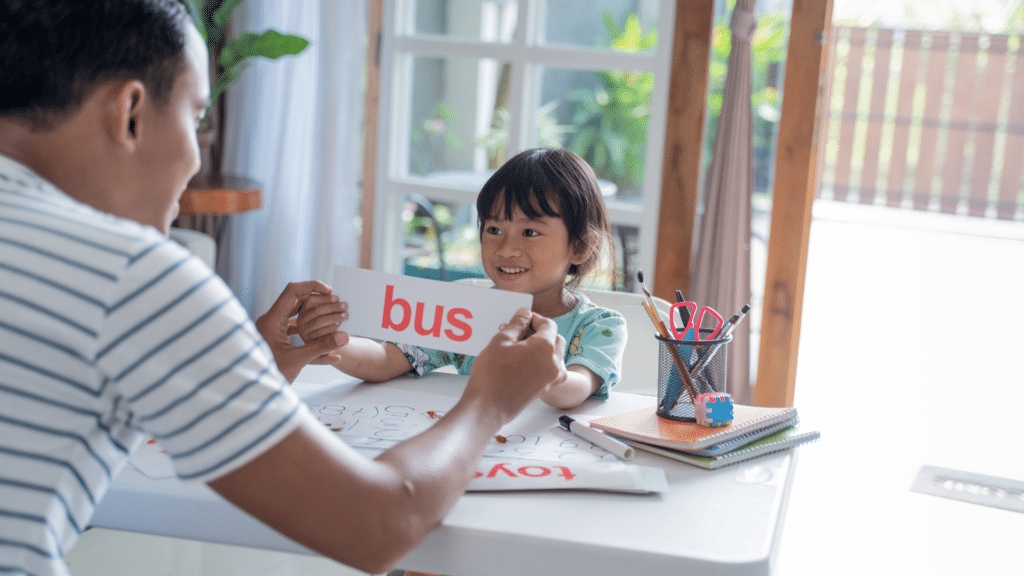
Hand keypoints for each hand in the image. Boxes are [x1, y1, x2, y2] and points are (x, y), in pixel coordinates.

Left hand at [255, 280, 348, 381]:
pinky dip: (307, 330)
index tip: (329, 291)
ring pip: (294, 314)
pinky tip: (323, 341)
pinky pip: (292, 327)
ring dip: (313, 315)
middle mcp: (269, 321)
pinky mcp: (274, 338)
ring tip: (331, 317)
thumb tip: (345, 337)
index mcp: (271, 321)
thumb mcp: (299, 360)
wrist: (253, 392)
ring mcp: (271, 329)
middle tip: (334, 302)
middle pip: (295, 301)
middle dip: (316, 300)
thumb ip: (322, 347)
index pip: (292, 291)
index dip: (312, 286)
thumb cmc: (271, 376)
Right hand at [296, 294, 347, 341]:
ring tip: (345, 316)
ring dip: (333, 317)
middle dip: (332, 307)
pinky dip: (331, 328)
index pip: (311, 299)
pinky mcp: (308, 340)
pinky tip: (339, 325)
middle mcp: (301, 320)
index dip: (324, 298)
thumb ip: (328, 304)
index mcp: (304, 310)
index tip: (337, 298)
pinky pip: (320, 333)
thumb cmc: (326, 325)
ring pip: (318, 321)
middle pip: (316, 310)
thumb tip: (333, 294)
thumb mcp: (325, 314)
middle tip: (345, 306)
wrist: (326, 344)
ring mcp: (303, 331)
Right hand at [465, 308, 566, 423]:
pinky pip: (549, 368)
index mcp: (545, 347)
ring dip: (542, 346)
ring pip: (554, 354)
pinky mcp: (545, 388)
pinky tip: (522, 360)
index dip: (535, 318)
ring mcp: (551, 378)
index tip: (522, 318)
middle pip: (555, 339)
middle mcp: (554, 362)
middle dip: (541, 331)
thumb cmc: (492, 374)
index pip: (548, 324)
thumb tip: (524, 314)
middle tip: (520, 330)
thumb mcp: (501, 341)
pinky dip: (541, 360)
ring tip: (519, 346)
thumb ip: (516, 324)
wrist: (488, 407)